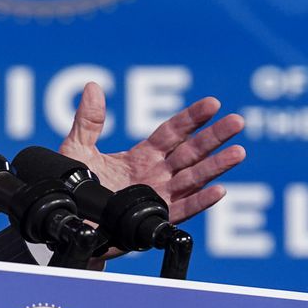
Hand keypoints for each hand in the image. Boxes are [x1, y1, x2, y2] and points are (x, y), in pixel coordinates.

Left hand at [59, 81, 244, 225]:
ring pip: (194, 178)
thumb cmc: (74, 188)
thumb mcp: (77, 148)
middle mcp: (156, 174)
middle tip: (237, 121)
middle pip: (191, 152)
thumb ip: (88, 120)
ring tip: (238, 152)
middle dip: (214, 137)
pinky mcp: (156, 218)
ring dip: (216, 166)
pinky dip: (200, 201)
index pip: (173, 132)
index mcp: (141, 156)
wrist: (68, 222)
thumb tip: (93, 86)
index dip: (192, 118)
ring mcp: (159, 196)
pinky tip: (219, 191)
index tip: (213, 103)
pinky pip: (183, 209)